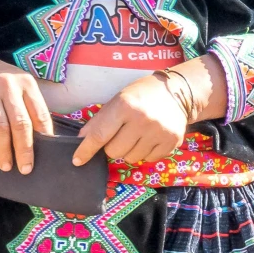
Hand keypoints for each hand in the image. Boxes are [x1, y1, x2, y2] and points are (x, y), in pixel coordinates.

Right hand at [0, 38, 51, 173]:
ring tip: (6, 166)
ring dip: (4, 150)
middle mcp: (9, 85)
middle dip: (25, 149)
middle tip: (26, 169)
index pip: (40, 114)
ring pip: (0, 125)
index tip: (46, 155)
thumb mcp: (17, 86)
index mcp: (27, 84)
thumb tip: (41, 140)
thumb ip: (27, 107)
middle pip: (21, 123)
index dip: (45, 137)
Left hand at [74, 74, 188, 167]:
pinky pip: (148, 159)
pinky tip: (150, 139)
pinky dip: (145, 153)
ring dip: (129, 151)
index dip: (86, 150)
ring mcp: (158, 132)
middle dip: (113, 147)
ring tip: (137, 136)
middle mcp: (142, 119)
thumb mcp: (117, 101)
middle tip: (121, 135)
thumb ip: (99, 121)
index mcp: (125, 106)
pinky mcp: (171, 141)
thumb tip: (82, 140)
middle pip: (114, 152)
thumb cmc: (141, 95)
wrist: (176, 92)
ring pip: (131, 158)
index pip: (99, 135)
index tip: (77, 161)